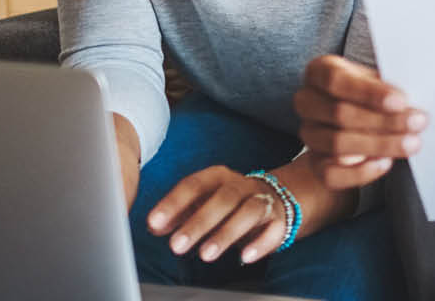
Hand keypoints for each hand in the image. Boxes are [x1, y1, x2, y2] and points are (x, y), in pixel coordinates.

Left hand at [146, 167, 286, 264]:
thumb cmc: (228, 203)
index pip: (195, 185)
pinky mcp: (279, 220)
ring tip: (205, 255)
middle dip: (199, 222)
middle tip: (176, 246)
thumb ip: (178, 213)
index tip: (154, 222)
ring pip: (248, 213)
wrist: (276, 199)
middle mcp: (243, 186)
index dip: (174, 203)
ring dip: (226, 234)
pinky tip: (245, 257)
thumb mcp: (202, 202)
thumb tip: (155, 226)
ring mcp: (264, 201)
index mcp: (219, 176)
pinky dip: (261, 244)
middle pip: (223, 199)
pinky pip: (273, 230)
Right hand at [294, 55, 427, 189]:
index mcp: (319, 71)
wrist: (358, 120)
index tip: (401, 101)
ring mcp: (308, 133)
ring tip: (411, 143)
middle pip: (339, 113)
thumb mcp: (379, 81)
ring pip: (337, 144)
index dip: (369, 93)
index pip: (336, 80)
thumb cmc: (372, 93)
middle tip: (418, 122)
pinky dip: (360, 172)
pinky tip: (385, 163)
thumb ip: (389, 89)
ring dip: (379, 145)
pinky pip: (331, 174)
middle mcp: (306, 101)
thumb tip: (411, 105)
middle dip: (384, 120)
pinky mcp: (314, 163)